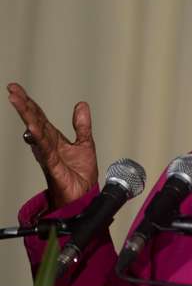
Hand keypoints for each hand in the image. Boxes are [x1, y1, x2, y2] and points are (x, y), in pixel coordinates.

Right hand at [7, 83, 97, 209]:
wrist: (83, 196)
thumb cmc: (80, 174)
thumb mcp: (85, 143)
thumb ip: (82, 125)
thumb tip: (81, 104)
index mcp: (53, 139)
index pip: (39, 117)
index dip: (29, 103)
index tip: (15, 89)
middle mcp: (47, 145)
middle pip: (34, 121)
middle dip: (23, 105)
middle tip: (12, 90)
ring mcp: (48, 155)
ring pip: (36, 132)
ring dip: (27, 116)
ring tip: (17, 100)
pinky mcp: (53, 166)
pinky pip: (45, 150)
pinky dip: (38, 138)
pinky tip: (32, 128)